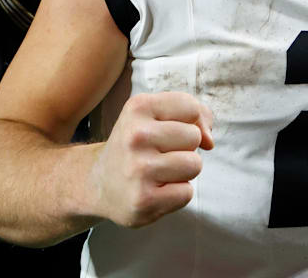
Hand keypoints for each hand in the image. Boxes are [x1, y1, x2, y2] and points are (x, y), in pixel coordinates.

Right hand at [89, 91, 213, 227]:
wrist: (98, 183)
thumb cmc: (137, 146)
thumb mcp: (155, 116)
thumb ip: (194, 114)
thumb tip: (210, 142)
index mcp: (138, 107)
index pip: (191, 107)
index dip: (189, 121)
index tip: (169, 131)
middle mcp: (136, 136)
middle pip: (195, 136)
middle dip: (185, 147)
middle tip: (159, 154)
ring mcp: (139, 169)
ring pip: (195, 164)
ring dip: (183, 171)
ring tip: (159, 172)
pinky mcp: (144, 200)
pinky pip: (187, 192)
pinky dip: (177, 194)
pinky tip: (156, 190)